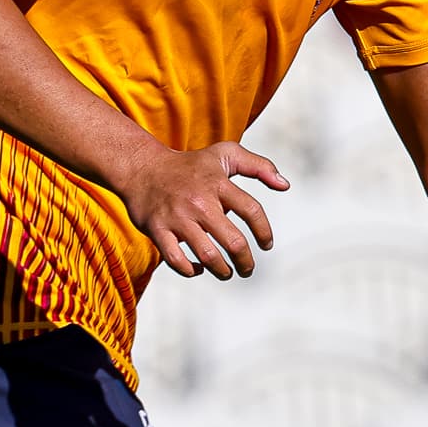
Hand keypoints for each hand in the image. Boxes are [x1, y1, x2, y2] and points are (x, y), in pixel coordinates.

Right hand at [123, 141, 289, 279]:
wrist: (142, 167)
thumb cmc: (190, 165)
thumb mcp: (225, 154)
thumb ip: (259, 166)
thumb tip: (285, 186)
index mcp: (218, 184)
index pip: (252, 211)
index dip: (264, 232)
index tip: (266, 245)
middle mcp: (199, 201)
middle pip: (234, 242)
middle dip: (245, 261)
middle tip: (247, 268)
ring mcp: (178, 217)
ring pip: (208, 255)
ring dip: (223, 271)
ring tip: (227, 272)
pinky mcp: (157, 230)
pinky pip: (177, 260)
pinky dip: (191, 270)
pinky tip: (199, 269)